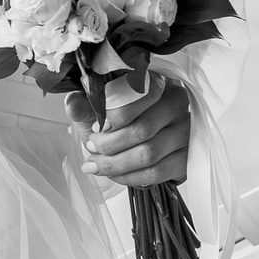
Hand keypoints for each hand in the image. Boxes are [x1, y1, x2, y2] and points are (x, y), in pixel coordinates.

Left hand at [65, 75, 193, 188]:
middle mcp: (177, 102)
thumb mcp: (97, 110)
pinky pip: (157, 172)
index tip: (95, 128)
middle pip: (143, 129)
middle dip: (109, 145)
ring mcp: (186, 130)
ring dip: (116, 164)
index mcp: (157, 81)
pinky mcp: (187, 156)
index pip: (140, 96)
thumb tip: (71, 101)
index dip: (114, 117)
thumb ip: (84, 105)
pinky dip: (130, 178)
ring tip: (95, 165)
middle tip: (90, 148)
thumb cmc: (116, 123)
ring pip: (148, 153)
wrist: (135, 145)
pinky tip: (114, 176)